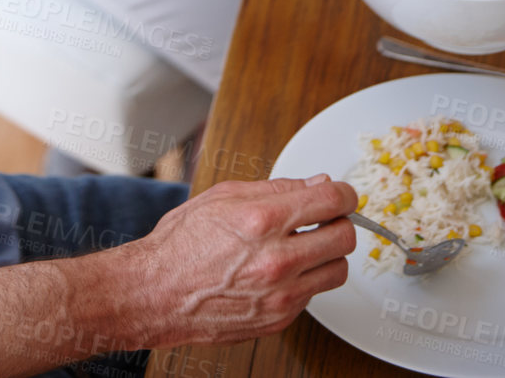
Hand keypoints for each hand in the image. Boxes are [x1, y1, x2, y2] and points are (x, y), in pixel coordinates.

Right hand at [132, 174, 355, 347]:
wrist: (159, 292)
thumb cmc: (184, 242)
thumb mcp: (224, 196)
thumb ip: (277, 189)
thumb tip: (317, 185)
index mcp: (262, 221)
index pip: (331, 202)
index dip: (345, 194)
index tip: (344, 195)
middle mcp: (276, 260)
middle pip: (344, 239)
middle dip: (340, 223)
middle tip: (326, 219)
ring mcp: (280, 295)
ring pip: (338, 271)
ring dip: (328, 255)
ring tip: (305, 247)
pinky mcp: (280, 319)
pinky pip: (313, 295)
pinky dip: (305, 279)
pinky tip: (281, 270)